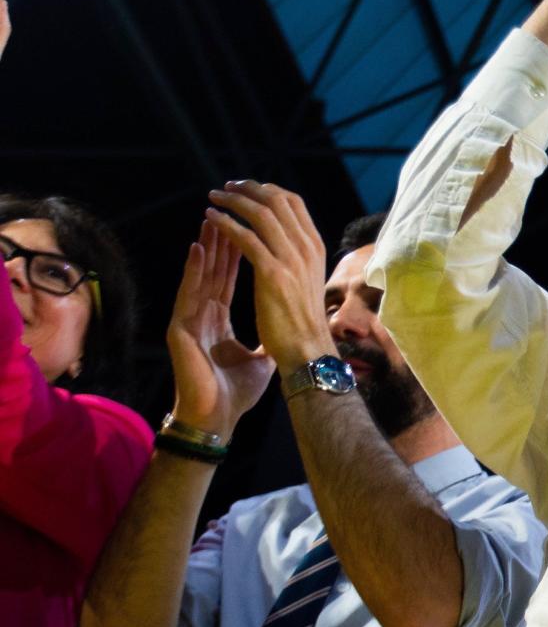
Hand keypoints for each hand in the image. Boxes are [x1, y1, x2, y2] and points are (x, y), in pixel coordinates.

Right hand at [163, 221, 274, 438]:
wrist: (217, 417)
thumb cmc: (235, 391)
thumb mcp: (260, 358)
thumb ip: (268, 337)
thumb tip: (287, 326)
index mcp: (219, 317)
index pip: (231, 275)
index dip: (240, 250)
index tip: (251, 225)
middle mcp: (204, 313)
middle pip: (215, 268)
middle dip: (225, 238)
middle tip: (233, 209)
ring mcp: (191, 319)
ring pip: (200, 274)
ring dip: (208, 246)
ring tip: (214, 217)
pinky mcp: (180, 329)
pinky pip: (187, 294)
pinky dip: (194, 271)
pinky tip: (198, 249)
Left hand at [205, 181, 335, 374]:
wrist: (307, 349)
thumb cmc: (304, 323)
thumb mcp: (307, 282)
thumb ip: (298, 262)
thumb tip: (284, 248)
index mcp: (315, 248)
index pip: (293, 203)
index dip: (268, 191)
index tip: (247, 189)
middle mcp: (306, 247)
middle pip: (277, 201)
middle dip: (249, 188)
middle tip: (227, 186)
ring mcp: (291, 259)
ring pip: (261, 214)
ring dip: (234, 201)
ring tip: (214, 197)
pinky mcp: (272, 273)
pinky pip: (245, 238)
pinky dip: (226, 224)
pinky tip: (211, 219)